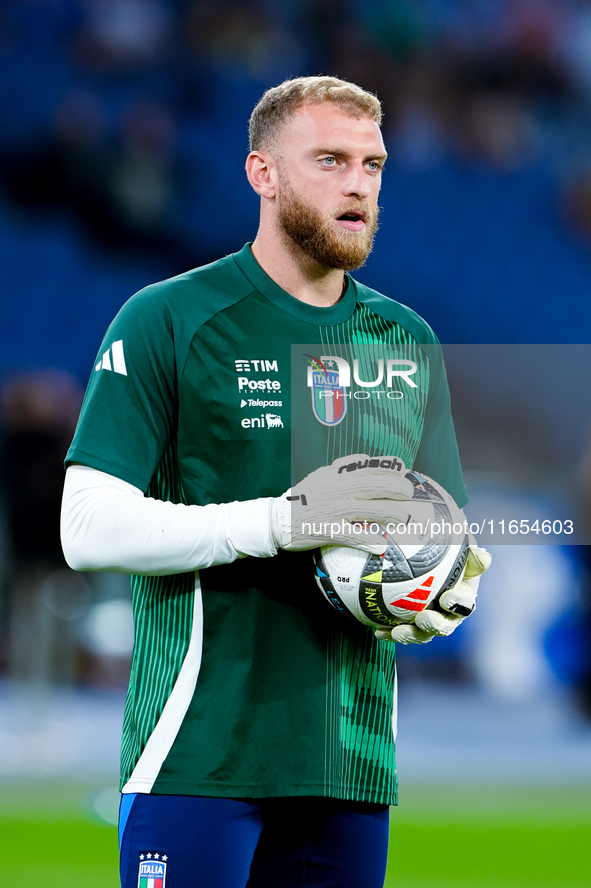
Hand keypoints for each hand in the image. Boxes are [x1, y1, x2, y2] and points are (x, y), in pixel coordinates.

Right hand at [271, 454, 413, 552]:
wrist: (277, 519)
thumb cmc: (302, 498)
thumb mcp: (320, 476)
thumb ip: (341, 469)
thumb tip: (366, 461)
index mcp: (334, 475)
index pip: (365, 465)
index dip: (386, 465)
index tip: (402, 467)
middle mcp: (335, 490)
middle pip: (373, 485)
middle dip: (396, 487)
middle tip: (409, 493)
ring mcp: (332, 510)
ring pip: (368, 509)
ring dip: (390, 513)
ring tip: (404, 518)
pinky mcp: (327, 530)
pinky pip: (353, 535)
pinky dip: (369, 540)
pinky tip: (382, 546)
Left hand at [375, 545, 491, 643]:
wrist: (422, 558)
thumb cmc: (442, 551)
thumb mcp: (458, 548)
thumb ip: (469, 552)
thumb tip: (482, 555)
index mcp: (463, 597)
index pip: (465, 603)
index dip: (458, 603)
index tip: (446, 599)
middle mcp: (448, 614)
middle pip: (445, 625)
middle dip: (435, 625)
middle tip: (423, 618)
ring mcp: (428, 621)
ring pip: (422, 633)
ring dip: (411, 635)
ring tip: (398, 632)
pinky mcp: (409, 625)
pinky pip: (400, 631)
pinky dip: (390, 633)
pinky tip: (378, 632)